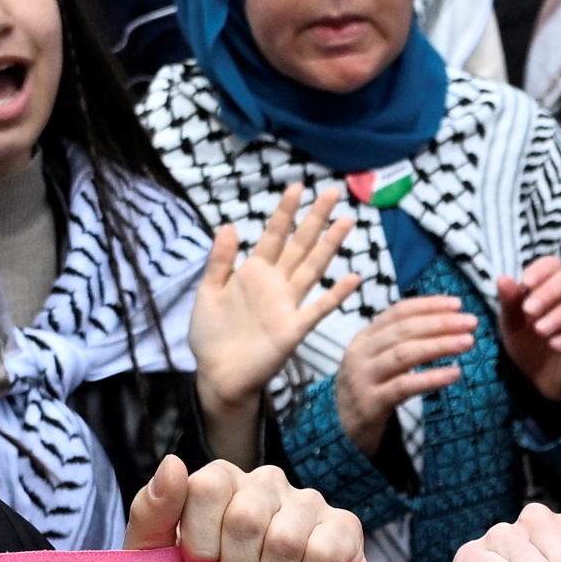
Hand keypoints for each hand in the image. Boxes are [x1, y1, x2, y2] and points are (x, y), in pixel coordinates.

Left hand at [130, 454, 385, 561]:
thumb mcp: (156, 556)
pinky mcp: (345, 526)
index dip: (201, 542)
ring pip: (286, 541)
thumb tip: (173, 464)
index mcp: (221, 480)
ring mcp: (309, 501)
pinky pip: (325, 553)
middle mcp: (266, 481)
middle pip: (246, 518)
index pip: (207, 487)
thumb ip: (152, 512)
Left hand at [193, 183, 353, 421]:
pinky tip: (353, 278)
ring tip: (346, 222)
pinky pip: (319, 308)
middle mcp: (276, 283)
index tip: (296, 187)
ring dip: (330, 245)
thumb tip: (229, 225)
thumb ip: (220, 261)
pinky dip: (336, 294)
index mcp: (253, 272)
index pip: (273, 235)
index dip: (284, 212)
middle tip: (332, 192)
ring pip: (313, 267)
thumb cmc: (211, 335)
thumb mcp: (207, 292)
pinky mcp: (294, 328)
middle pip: (300, 244)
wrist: (217, 374)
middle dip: (315, 218)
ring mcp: (288, 304)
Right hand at [332, 293, 479, 472]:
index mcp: (365, 337)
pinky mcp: (370, 403)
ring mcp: (363, 378)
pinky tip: (454, 373)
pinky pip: (404, 386)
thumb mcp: (379, 359)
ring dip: (439, 346)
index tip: (458, 304)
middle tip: (471, 322)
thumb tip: (445, 321)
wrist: (341, 430)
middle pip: (404, 331)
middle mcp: (360, 353)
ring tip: (468, 342)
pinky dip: (431, 378)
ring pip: (404, 355)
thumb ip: (402, 341)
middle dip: (440, 323)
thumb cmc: (370, 389)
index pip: (397, 312)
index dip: (428, 305)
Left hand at [490, 256, 560, 406]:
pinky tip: (554, 345)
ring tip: (539, 330)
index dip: (543, 269)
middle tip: (529, 311)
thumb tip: (503, 278)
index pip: (555, 265)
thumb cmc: (528, 345)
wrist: (539, 382)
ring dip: (560, 315)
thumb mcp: (512, 325)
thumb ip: (509, 303)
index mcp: (552, 289)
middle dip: (549, 292)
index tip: (527, 283)